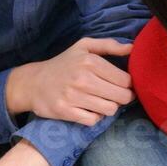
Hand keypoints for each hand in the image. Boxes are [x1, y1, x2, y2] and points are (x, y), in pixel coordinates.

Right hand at [6, 38, 133, 124]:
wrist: (33, 82)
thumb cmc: (63, 64)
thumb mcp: (83, 47)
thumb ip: (109, 45)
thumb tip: (132, 48)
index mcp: (90, 61)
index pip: (125, 80)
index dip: (127, 84)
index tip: (120, 85)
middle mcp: (83, 78)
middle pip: (121, 97)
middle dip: (122, 97)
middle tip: (114, 95)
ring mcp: (74, 96)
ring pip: (110, 109)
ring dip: (109, 107)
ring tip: (102, 101)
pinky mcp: (66, 111)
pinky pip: (94, 120)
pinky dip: (95, 117)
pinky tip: (89, 110)